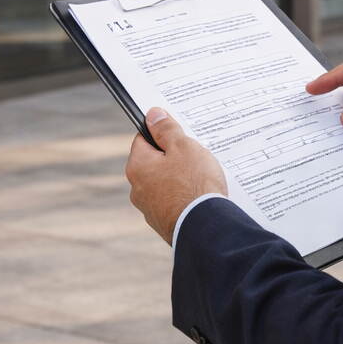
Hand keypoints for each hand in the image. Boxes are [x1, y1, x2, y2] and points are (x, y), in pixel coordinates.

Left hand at [124, 107, 226, 244]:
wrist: (205, 228)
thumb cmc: (194, 185)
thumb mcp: (184, 147)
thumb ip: (166, 129)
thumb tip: (153, 115)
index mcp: (138, 166)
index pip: (143, 139)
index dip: (161, 133)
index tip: (178, 134)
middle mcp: (138, 189)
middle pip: (154, 163)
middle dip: (172, 158)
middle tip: (194, 156)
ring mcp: (150, 209)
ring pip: (164, 184)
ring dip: (178, 179)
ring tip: (200, 179)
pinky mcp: (164, 223)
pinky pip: (173, 202)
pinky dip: (183, 198)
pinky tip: (199, 197)